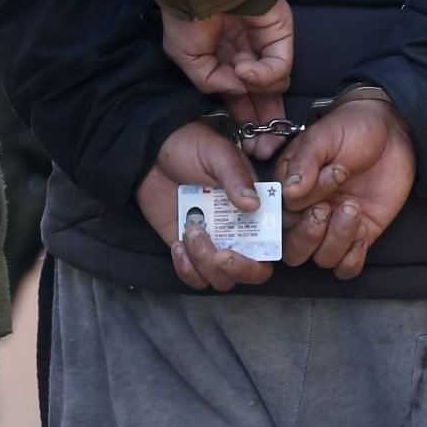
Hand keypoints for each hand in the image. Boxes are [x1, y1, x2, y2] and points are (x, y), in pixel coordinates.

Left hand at [136, 121, 273, 290]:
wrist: (151, 152)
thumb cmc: (190, 146)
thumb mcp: (217, 154)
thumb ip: (235, 177)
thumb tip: (254, 204)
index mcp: (254, 208)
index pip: (275, 241)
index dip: (272, 251)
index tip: (254, 241)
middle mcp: (239, 232)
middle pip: (255, 272)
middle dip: (240, 269)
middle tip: (221, 254)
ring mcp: (213, 243)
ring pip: (222, 280)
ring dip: (206, 264)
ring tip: (191, 232)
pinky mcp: (187, 250)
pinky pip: (194, 277)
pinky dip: (186, 269)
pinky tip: (178, 245)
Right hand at [161, 0, 293, 159]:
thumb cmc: (187, 21)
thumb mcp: (187, 62)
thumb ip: (211, 84)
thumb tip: (237, 91)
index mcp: (223, 62)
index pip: (241, 98)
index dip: (245, 122)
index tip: (248, 148)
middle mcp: (247, 56)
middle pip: (264, 97)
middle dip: (265, 122)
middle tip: (264, 147)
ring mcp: (265, 46)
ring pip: (274, 85)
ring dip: (254, 86)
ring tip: (236, 70)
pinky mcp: (280, 37)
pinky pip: (280, 68)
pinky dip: (263, 73)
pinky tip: (244, 65)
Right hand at [274, 99, 415, 278]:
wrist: (390, 131)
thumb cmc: (350, 129)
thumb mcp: (323, 137)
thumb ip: (304, 162)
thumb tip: (289, 192)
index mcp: (289, 191)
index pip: (280, 216)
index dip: (297, 207)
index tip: (325, 177)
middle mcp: (307, 214)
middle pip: (293, 250)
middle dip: (309, 235)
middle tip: (327, 207)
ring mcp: (333, 227)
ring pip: (321, 259)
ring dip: (336, 240)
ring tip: (352, 209)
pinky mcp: (360, 235)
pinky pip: (347, 267)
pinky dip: (352, 260)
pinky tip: (362, 234)